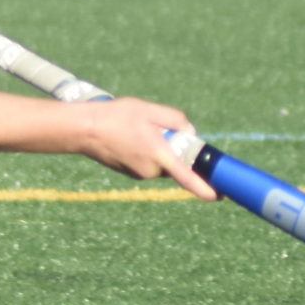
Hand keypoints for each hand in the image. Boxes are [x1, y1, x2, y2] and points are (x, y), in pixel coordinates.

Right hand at [79, 97, 217, 200]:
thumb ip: (176, 120)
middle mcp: (151, 170)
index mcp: (160, 156)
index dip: (206, 189)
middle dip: (173, 148)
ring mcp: (139, 174)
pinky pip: (147, 162)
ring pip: (160, 161)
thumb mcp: (150, 110)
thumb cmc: (117, 117)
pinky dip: (145, 151)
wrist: (84, 130)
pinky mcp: (130, 173)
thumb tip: (189, 132)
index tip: (220, 195)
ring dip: (157, 148)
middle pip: (175, 162)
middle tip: (155, 128)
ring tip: (135, 129)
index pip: (188, 178)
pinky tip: (129, 137)